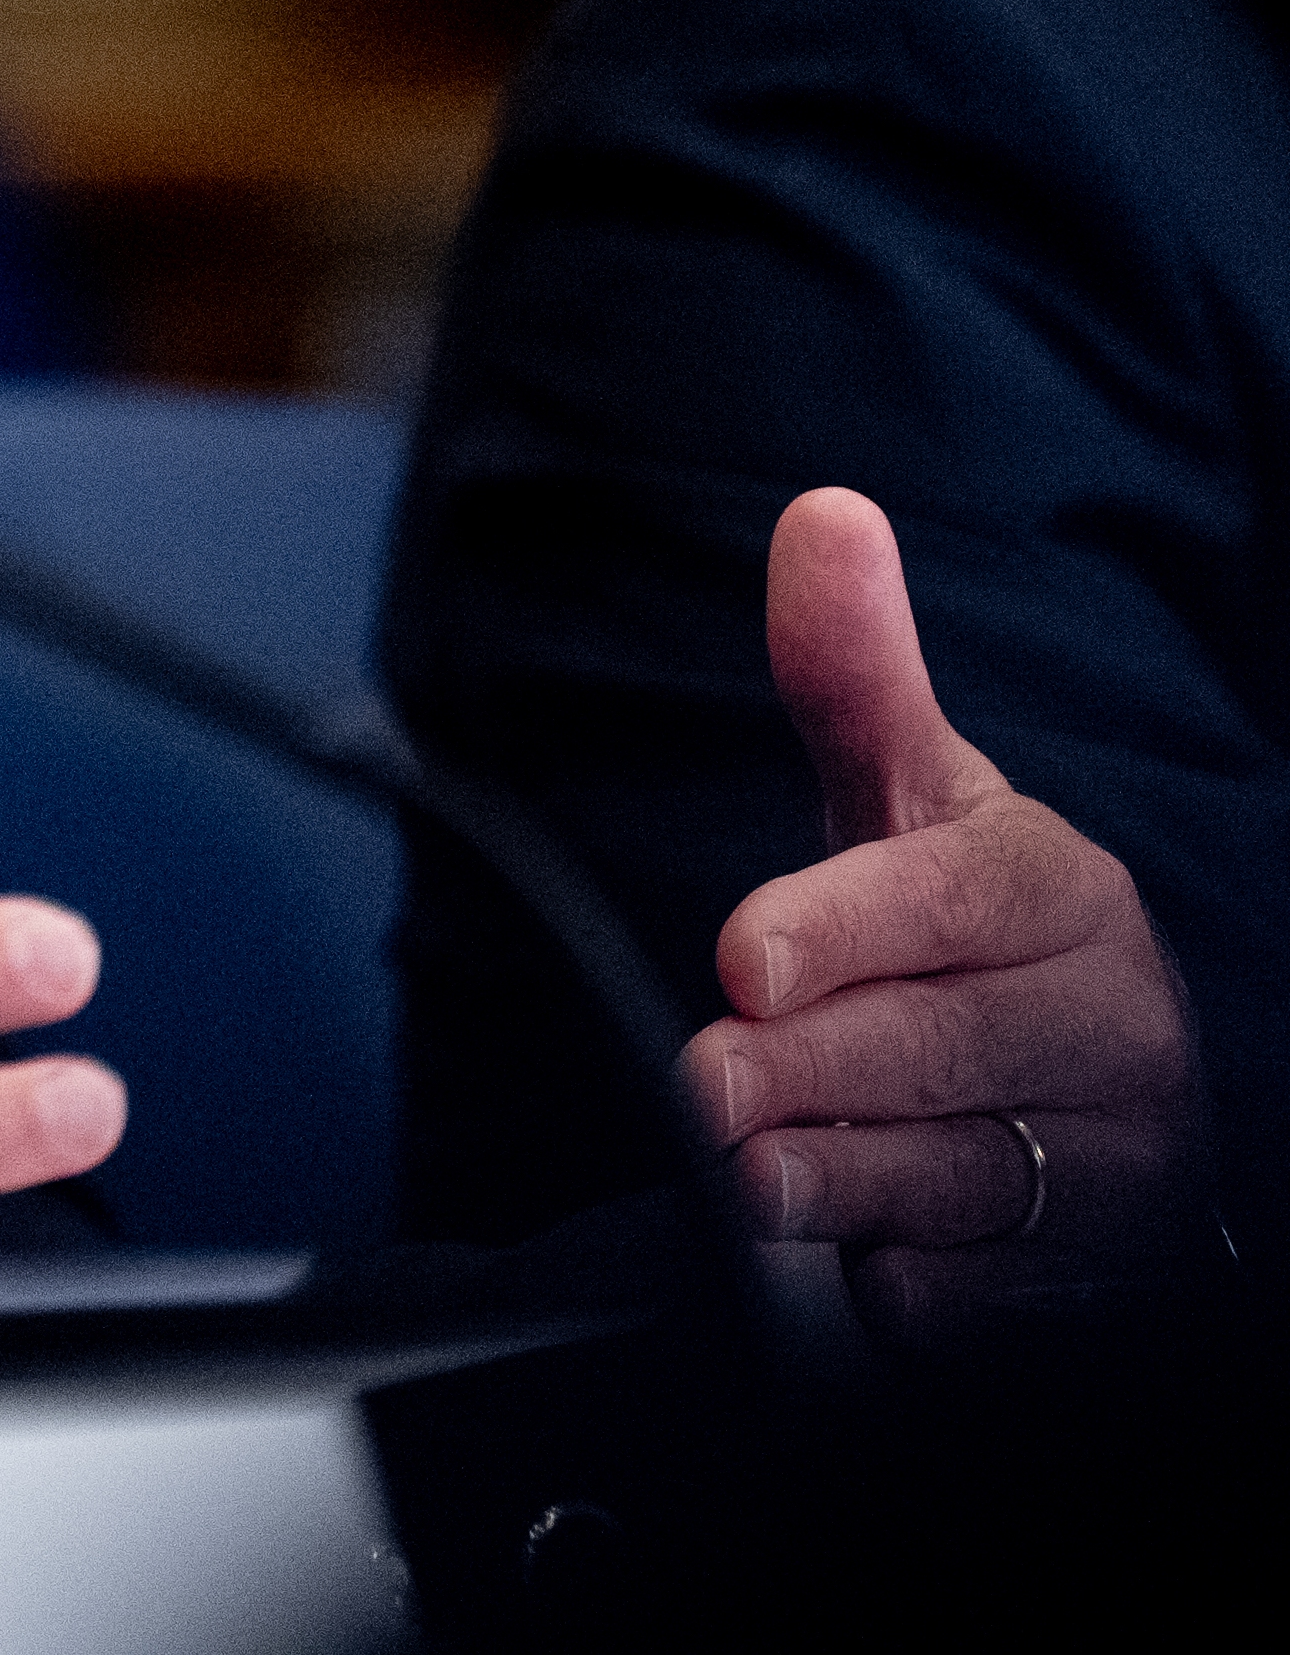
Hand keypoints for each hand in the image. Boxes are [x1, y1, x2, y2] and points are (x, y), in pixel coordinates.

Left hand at [687, 488, 1214, 1344]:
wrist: (1088, 1069)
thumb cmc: (963, 922)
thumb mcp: (907, 796)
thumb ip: (852, 674)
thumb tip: (822, 518)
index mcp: (1060, 894)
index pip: (960, 900)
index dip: (849, 927)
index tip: (744, 955)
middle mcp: (1111, 1028)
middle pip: (946, 1053)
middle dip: (812, 1072)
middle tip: (706, 1085)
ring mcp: (1117, 1165)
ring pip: (964, 1184)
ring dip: (841, 1184)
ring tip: (747, 1171)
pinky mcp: (1094, 1280)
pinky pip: (989, 1303)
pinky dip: (913, 1289)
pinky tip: (854, 1264)